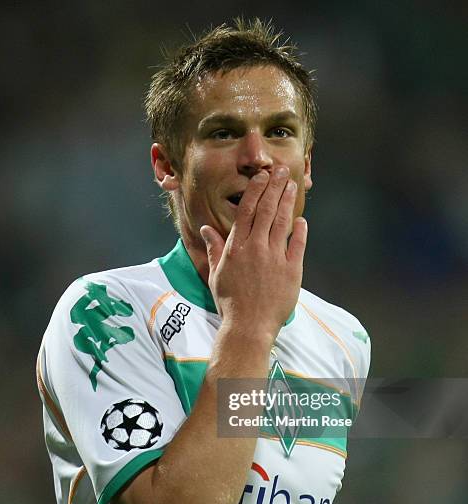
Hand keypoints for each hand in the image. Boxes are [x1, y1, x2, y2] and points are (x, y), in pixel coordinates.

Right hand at [200, 166, 306, 342]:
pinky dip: (301, 230)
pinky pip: (298, 245)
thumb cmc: (230, 302)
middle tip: (280, 170)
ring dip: (287, 201)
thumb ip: (214, 248)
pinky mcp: (292, 270)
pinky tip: (302, 219)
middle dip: (274, 186)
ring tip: (292, 185)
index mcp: (236, 248)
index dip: (255, 190)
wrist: (249, 327)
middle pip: (266, 210)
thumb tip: (206, 229)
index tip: (261, 176)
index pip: (247, 211)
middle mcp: (256, 248)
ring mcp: (275, 258)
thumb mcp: (216, 274)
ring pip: (282, 222)